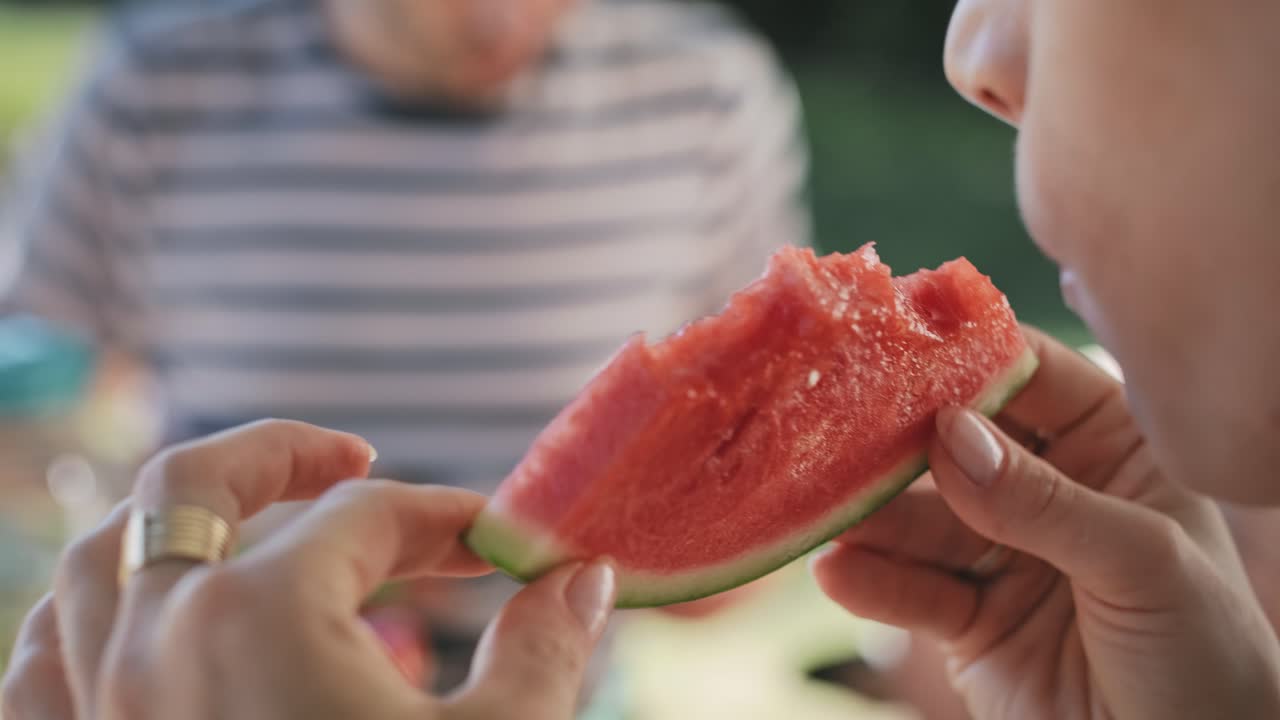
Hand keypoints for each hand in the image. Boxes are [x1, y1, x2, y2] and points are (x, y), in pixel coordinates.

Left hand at [1, 420, 615, 719]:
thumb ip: (548, 646)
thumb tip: (584, 575)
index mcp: (266, 613)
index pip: (369, 516)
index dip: (449, 518)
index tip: (500, 544)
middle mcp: (158, 638)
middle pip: (192, 485)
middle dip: (280, 453)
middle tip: (352, 452)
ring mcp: (97, 707)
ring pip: (96, 559)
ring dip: (171, 522)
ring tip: (244, 522)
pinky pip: (39, 668)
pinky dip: (80, 625)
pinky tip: (136, 627)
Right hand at [812, 327, 1279, 718]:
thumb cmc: (1205, 654)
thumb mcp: (1139, 562)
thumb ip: (1043, 501)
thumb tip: (950, 434)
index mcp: (1113, 447)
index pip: (1033, 378)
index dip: (970, 358)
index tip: (901, 343)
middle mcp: (1050, 488)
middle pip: (958, 445)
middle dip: (900, 441)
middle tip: (840, 428)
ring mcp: (1004, 553)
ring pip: (922, 519)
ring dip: (872, 518)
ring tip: (826, 510)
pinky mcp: (968, 618)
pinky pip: (912, 590)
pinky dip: (874, 582)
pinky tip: (838, 573)